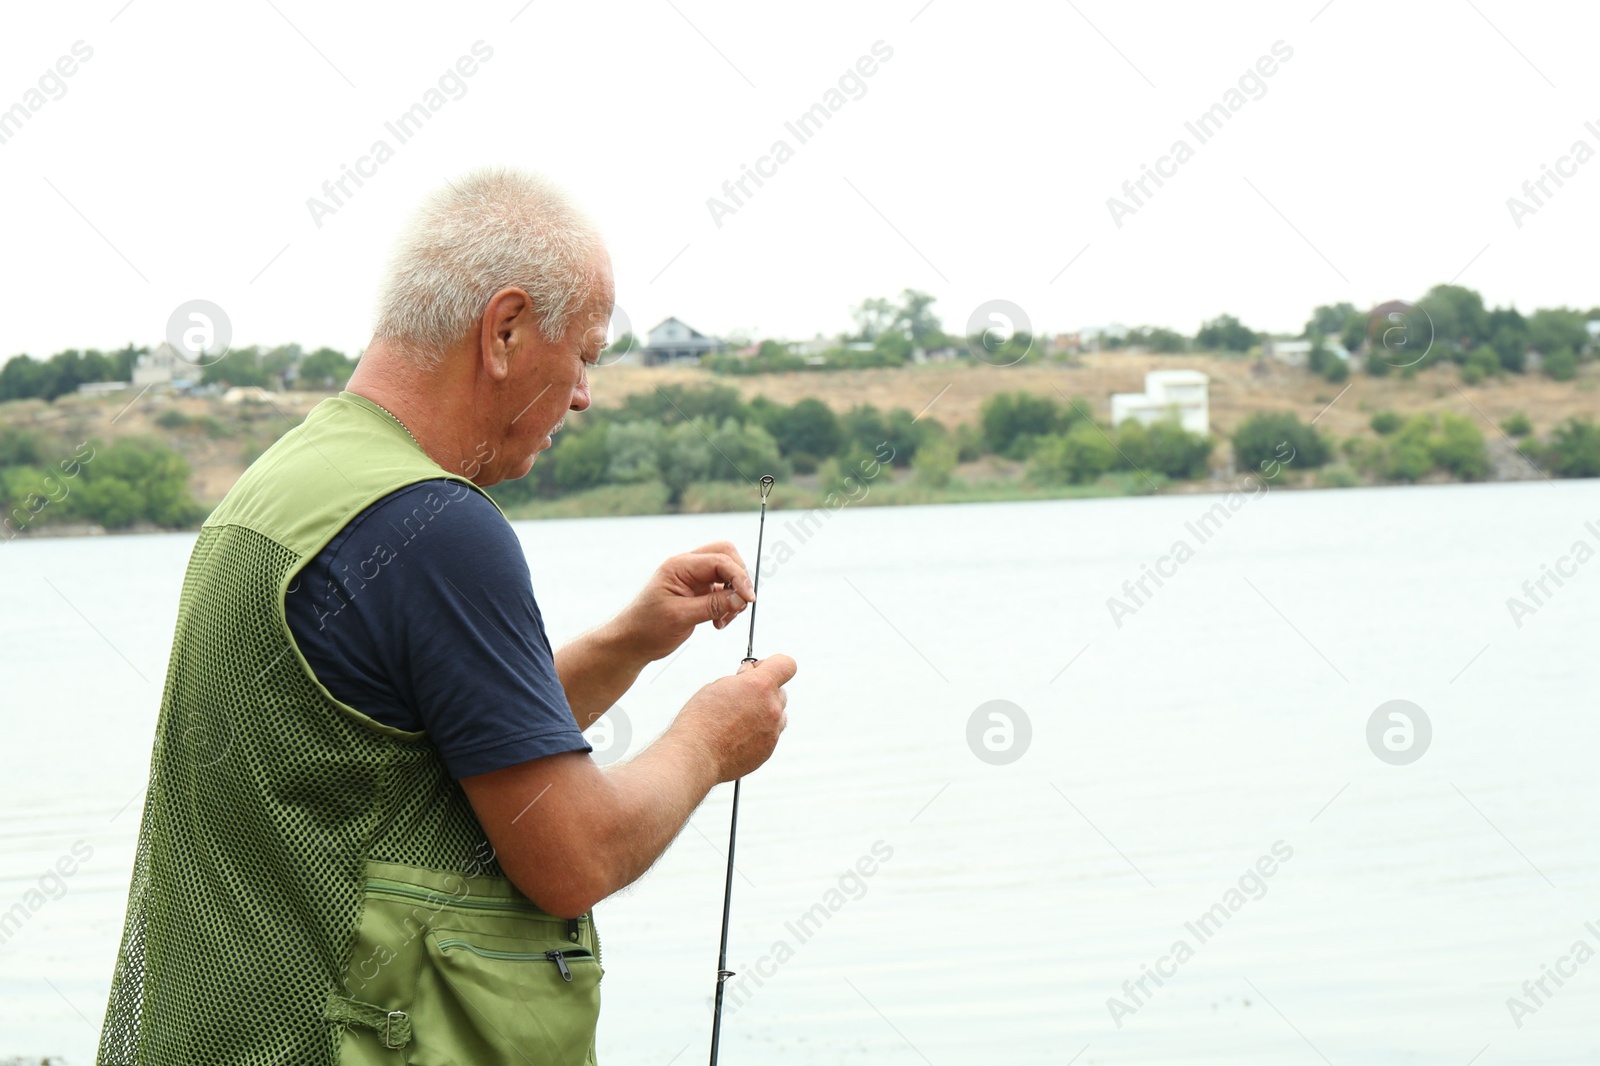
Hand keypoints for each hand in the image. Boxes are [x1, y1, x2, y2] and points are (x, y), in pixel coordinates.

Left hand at [613, 541, 755, 662]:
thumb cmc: (647, 628)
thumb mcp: (681, 617)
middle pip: (726, 556)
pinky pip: (722, 590)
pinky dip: (727, 604)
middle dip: (739, 578)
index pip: (719, 560)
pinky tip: (719, 622)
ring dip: (734, 594)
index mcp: (679, 566)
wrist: (631, 642)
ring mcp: (693, 579)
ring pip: (727, 573)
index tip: (749, 599)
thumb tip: (741, 598)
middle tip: (740, 604)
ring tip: (724, 619)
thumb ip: (713, 605)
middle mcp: (687, 567)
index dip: (739, 577)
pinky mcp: (697, 592)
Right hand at [678, 654, 796, 781]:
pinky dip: (757, 733)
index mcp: (760, 685)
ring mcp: (773, 731)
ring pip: (777, 715)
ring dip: (763, 713)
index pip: (786, 665)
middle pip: (780, 691)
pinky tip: (736, 736)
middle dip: (764, 691)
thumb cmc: (701, 719)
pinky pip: (769, 734)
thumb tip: (750, 674)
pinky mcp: (768, 749)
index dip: (773, 665)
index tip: (757, 671)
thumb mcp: (717, 687)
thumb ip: (740, 679)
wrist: (696, 755)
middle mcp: (772, 707)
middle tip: (741, 697)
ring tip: (737, 720)